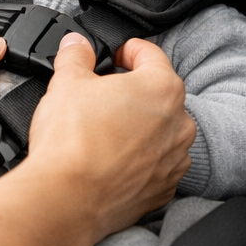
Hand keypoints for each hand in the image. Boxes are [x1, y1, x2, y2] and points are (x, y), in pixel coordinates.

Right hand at [0, 33, 194, 245]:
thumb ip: (76, 55)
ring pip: (161, 132)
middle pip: (158, 94)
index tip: (116, 55)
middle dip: (132, 92)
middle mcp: (179, 123)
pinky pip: (156, 165)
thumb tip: (77, 45)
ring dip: (139, 127)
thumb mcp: (66, 82)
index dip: (128, 51)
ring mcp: (174, 159)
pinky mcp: (163, 189)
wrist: (66, 200)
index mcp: (162, 87)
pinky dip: (139, 160)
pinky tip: (111, 160)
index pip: (150, 55)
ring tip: (105, 132)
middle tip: (102, 97)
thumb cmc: (71, 142)